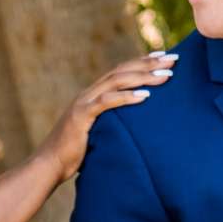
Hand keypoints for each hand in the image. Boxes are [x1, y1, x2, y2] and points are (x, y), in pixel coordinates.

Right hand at [35, 51, 177, 179]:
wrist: (49, 164)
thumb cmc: (74, 153)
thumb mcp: (97, 132)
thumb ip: (111, 123)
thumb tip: (133, 126)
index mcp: (92, 94)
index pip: (120, 71)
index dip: (141, 62)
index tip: (163, 56)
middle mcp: (88, 93)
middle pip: (122, 70)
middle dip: (149, 63)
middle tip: (173, 60)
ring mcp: (84, 103)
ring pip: (117, 81)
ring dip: (144, 76)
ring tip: (166, 75)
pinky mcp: (81, 116)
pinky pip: (106, 102)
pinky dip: (127, 97)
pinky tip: (146, 96)